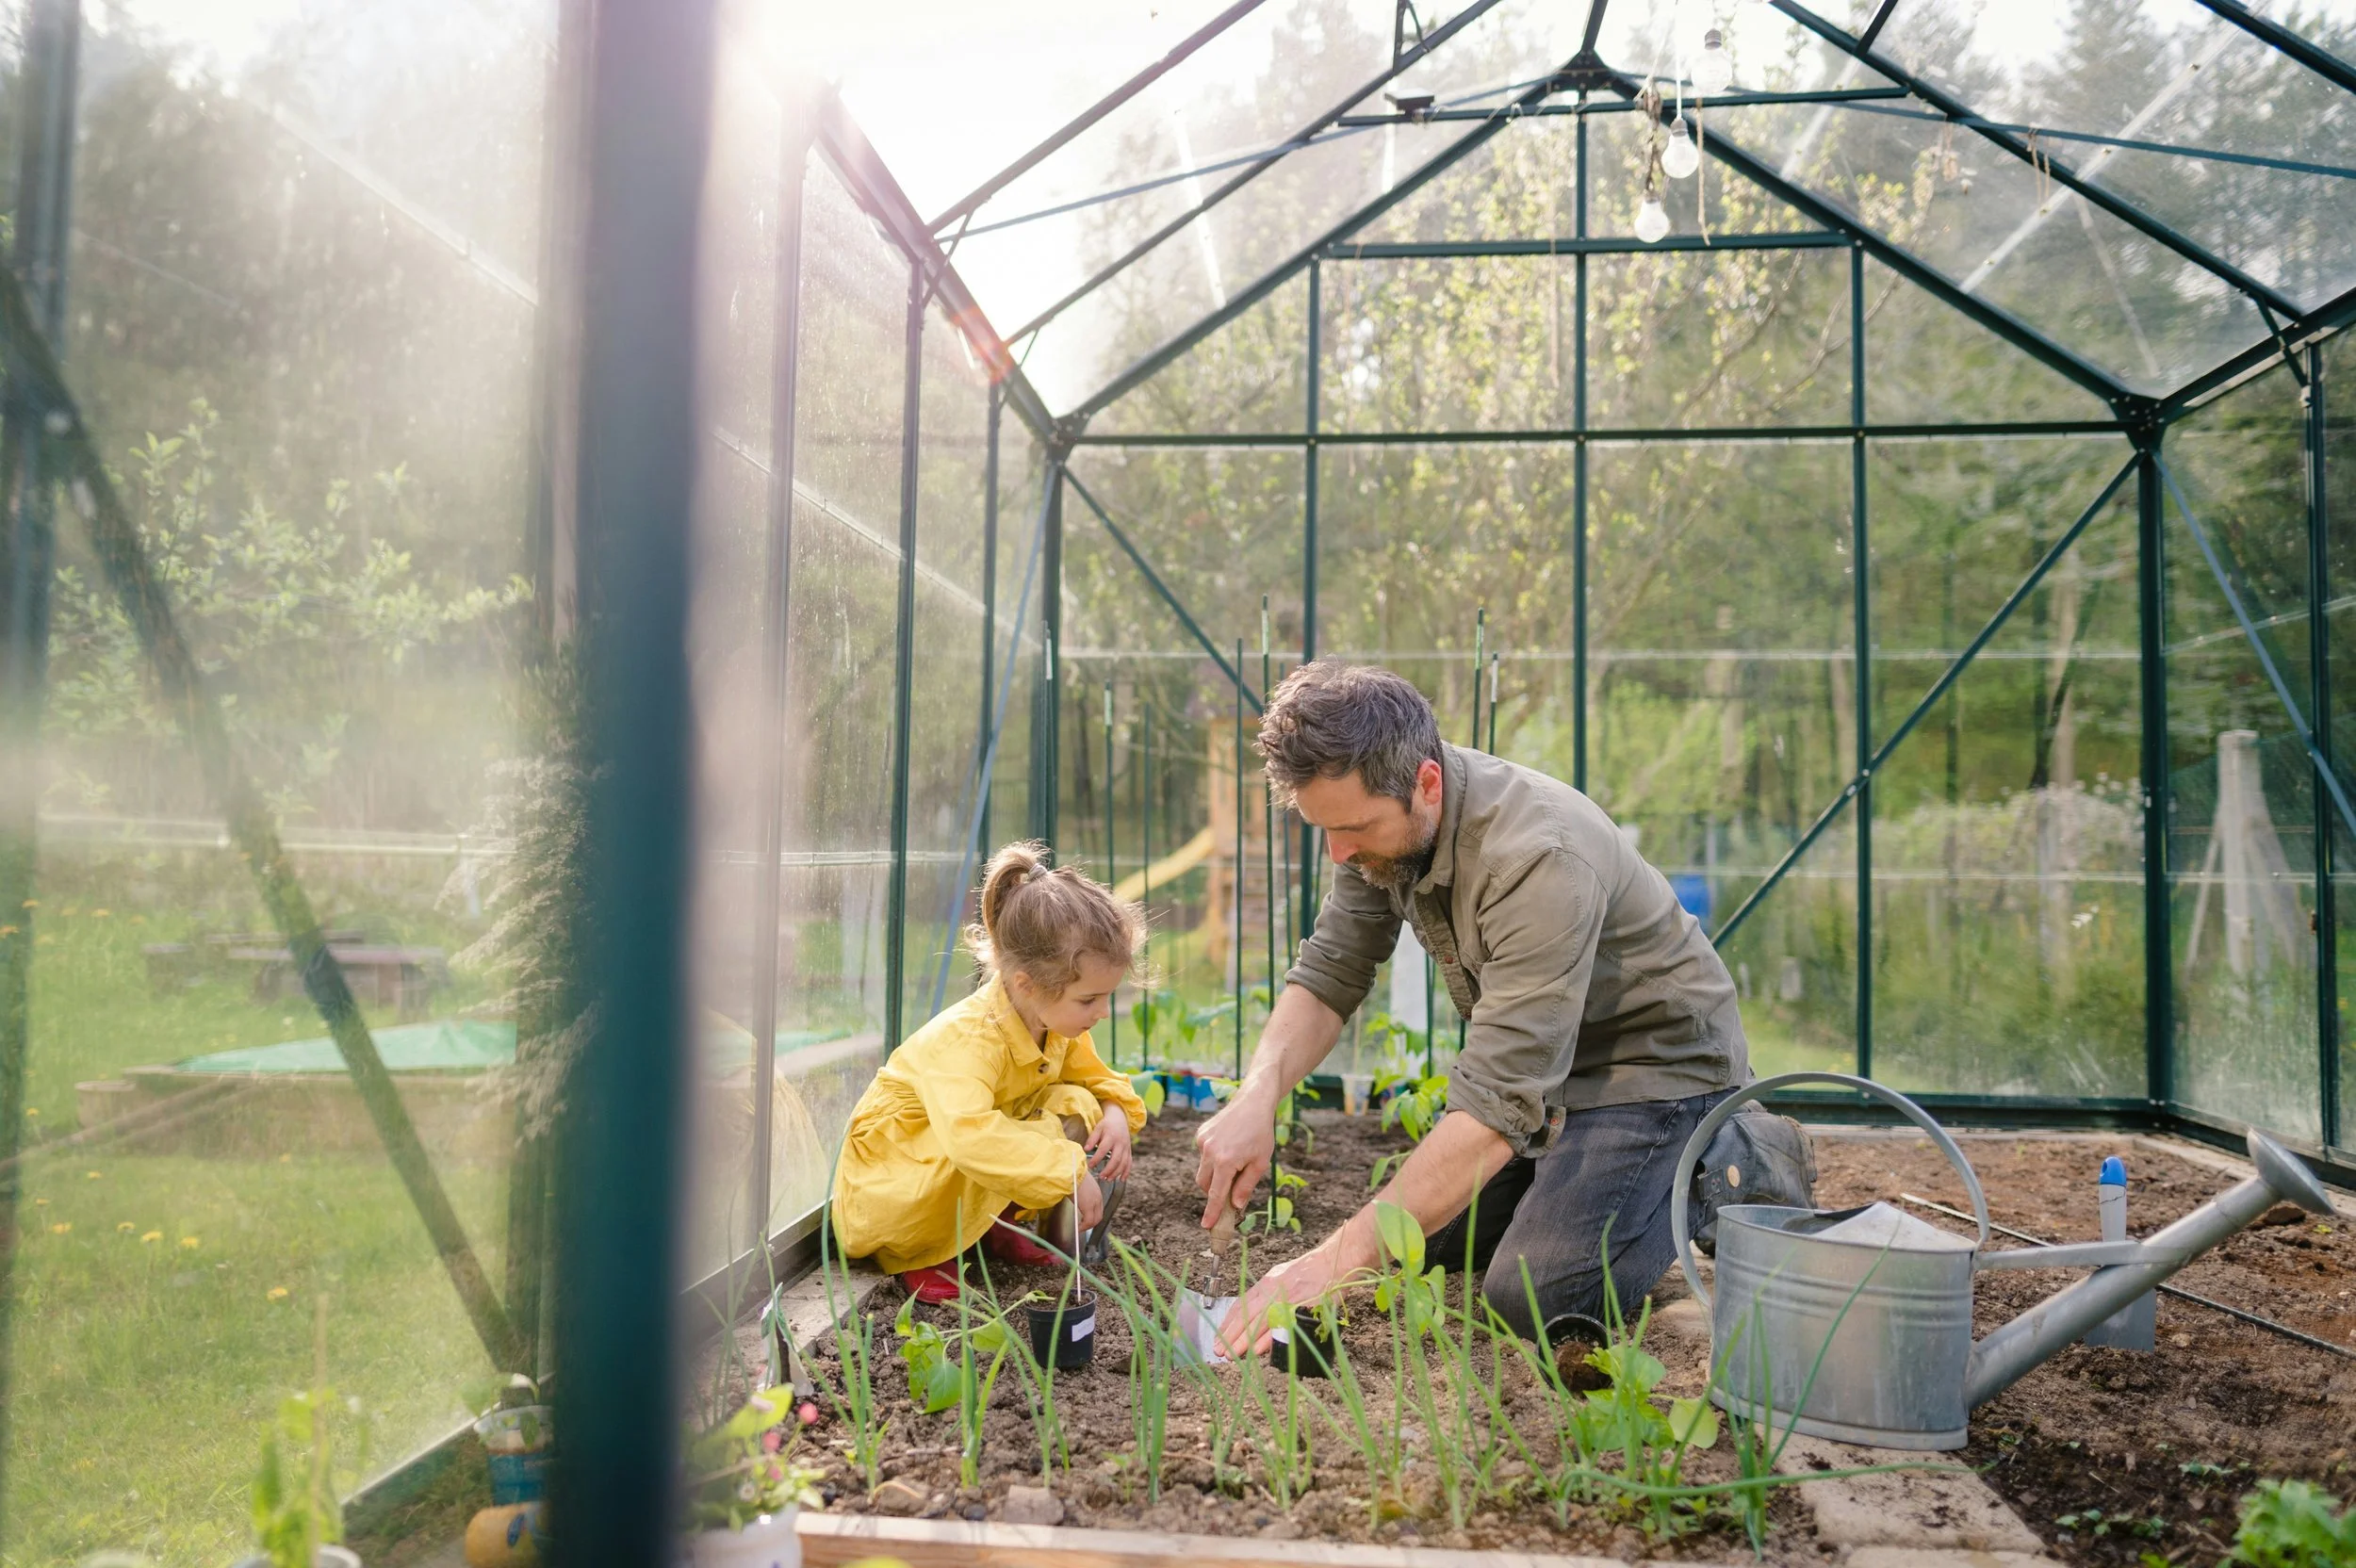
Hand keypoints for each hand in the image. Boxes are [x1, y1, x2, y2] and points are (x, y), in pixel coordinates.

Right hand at [1076, 1170, 1104, 1232]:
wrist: (1070, 1172)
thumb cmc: (1071, 1175)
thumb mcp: (1079, 1184)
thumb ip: (1080, 1192)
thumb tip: (1075, 1196)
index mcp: (1096, 1191)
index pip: (1098, 1209)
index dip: (1092, 1216)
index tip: (1085, 1220)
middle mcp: (1098, 1197)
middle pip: (1098, 1216)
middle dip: (1091, 1224)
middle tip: (1083, 1227)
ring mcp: (1094, 1202)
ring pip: (1094, 1220)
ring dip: (1087, 1227)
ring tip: (1079, 1229)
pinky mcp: (1088, 1207)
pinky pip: (1088, 1222)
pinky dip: (1083, 1227)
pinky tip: (1077, 1228)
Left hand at [1085, 1106, 1133, 1180]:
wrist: (1119, 1119)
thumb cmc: (1106, 1125)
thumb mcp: (1097, 1128)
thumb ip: (1092, 1139)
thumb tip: (1085, 1149)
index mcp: (1111, 1137)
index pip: (1103, 1150)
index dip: (1096, 1159)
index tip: (1090, 1166)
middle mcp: (1120, 1143)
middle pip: (1116, 1159)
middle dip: (1108, 1170)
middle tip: (1101, 1177)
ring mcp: (1126, 1148)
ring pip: (1123, 1163)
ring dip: (1116, 1173)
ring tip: (1108, 1179)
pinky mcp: (1129, 1151)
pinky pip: (1129, 1163)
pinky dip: (1126, 1172)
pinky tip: (1121, 1180)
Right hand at [1194, 1083, 1275, 1230]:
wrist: (1252, 1103)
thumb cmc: (1261, 1133)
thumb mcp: (1260, 1163)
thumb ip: (1246, 1186)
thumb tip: (1235, 1205)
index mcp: (1225, 1161)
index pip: (1216, 1194)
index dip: (1211, 1212)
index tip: (1206, 1226)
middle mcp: (1209, 1152)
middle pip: (1204, 1184)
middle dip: (1214, 1192)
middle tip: (1231, 1191)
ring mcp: (1202, 1142)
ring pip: (1203, 1170)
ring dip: (1214, 1174)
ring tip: (1235, 1161)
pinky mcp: (1200, 1134)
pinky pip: (1203, 1155)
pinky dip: (1213, 1159)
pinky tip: (1229, 1147)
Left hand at [1214, 1241, 1357, 1357]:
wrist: (1334, 1262)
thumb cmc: (1311, 1271)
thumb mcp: (1283, 1276)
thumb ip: (1270, 1293)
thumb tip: (1256, 1312)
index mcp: (1267, 1282)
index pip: (1242, 1304)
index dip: (1228, 1322)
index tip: (1219, 1336)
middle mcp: (1272, 1291)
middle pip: (1246, 1316)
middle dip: (1230, 1335)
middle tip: (1219, 1351)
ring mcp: (1286, 1301)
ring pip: (1258, 1324)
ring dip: (1243, 1342)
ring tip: (1231, 1355)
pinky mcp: (1300, 1310)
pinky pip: (1279, 1329)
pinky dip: (1266, 1341)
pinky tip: (1256, 1352)